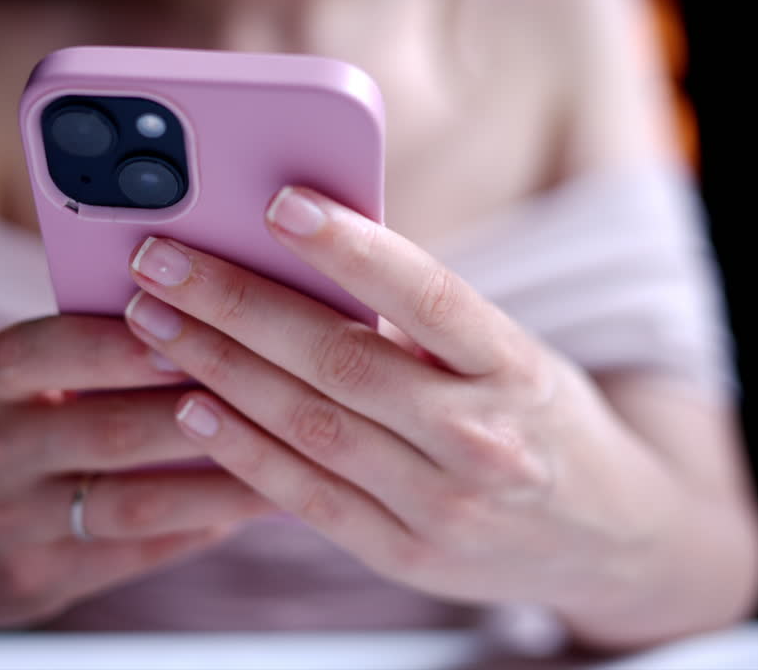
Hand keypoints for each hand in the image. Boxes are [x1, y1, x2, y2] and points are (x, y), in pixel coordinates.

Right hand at [0, 315, 274, 625]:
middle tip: (283, 389)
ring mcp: (9, 526)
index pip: (49, 350)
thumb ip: (87, 347)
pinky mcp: (39, 582)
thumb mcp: (15, 379)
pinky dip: (203, 525)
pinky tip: (259, 502)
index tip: (196, 320)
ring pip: (133, 503)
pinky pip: (138, 553)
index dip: (123, 341)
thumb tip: (206, 310)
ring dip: (221, 478)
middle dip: (198, 408)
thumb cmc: (1, 427)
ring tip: (296, 456)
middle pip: (107, 429)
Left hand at [122, 185, 665, 613]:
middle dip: (235, 304)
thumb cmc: (539, 417)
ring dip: (218, 368)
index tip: (279, 203)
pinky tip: (190, 408)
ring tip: (151, 321)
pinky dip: (242, 451)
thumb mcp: (511, 352)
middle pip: (341, 359)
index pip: (428, 294)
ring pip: (310, 425)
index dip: (351, 249)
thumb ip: (424, 318)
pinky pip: (307, 497)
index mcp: (515, 366)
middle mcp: (482, 436)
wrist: (607, 535)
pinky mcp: (405, 553)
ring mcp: (442, 504)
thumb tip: (304, 254)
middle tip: (160, 260)